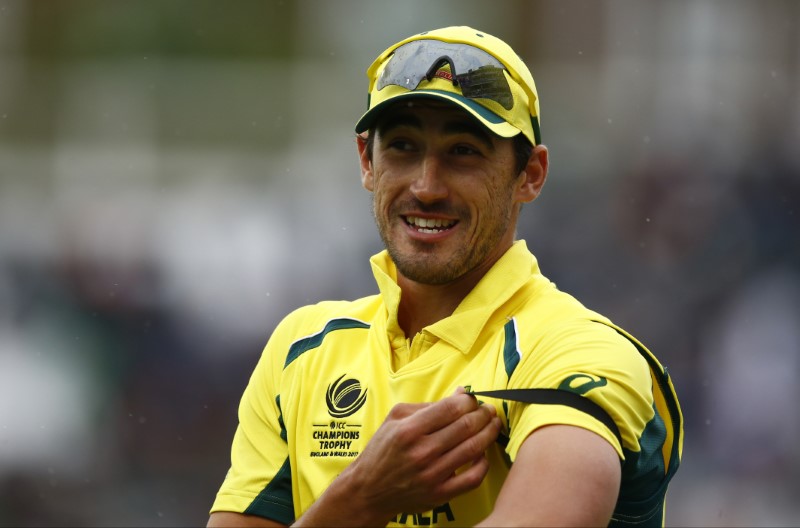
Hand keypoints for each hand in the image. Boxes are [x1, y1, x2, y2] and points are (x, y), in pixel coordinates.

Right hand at [332, 387, 501, 523]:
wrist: (368, 490)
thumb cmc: (382, 451)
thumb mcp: (395, 419)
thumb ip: (427, 405)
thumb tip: (460, 394)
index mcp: (409, 430)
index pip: (451, 408)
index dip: (469, 400)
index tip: (473, 399)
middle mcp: (422, 451)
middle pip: (466, 426)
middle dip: (483, 414)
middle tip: (488, 410)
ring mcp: (432, 475)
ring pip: (474, 449)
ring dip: (489, 433)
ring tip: (493, 425)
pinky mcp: (440, 494)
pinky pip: (473, 478)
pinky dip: (484, 463)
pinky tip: (482, 453)